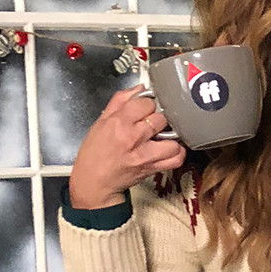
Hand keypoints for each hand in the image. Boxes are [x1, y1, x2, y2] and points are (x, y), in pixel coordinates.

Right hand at [68, 85, 185, 208]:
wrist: (93, 183)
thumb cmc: (94, 154)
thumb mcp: (101, 122)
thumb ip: (120, 101)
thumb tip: (139, 88)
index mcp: (118, 123)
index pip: (146, 102)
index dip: (148, 104)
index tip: (146, 108)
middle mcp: (132, 137)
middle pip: (161, 117)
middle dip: (159, 118)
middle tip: (154, 122)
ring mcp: (144, 154)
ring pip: (172, 137)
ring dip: (170, 136)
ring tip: (163, 136)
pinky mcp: (152, 168)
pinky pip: (176, 158)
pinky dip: (177, 153)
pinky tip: (170, 149)